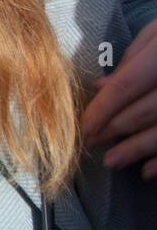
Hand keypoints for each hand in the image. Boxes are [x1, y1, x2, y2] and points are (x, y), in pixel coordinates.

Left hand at [82, 19, 156, 178]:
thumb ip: (132, 58)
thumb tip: (101, 86)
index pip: (127, 86)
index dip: (102, 108)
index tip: (82, 126)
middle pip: (144, 112)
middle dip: (113, 130)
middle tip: (88, 143)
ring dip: (136, 150)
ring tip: (110, 161)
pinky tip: (147, 171)